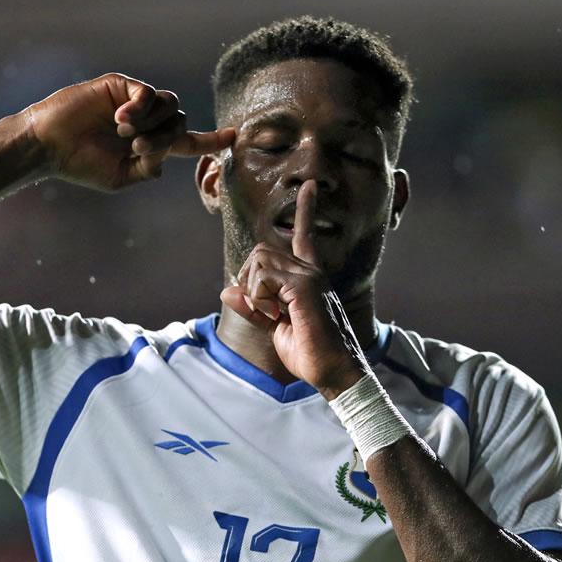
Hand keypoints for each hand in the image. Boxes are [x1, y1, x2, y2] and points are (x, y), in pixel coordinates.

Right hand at [22, 73, 234, 191]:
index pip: (188, 140)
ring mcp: (134, 102)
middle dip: (166, 139)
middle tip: (138, 149)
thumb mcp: (119, 178)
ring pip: (171, 106)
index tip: (233, 136)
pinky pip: (148, 93)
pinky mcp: (120, 85)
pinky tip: (121, 120)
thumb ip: (147, 169)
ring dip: (154, 124)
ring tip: (127, 135)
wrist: (49, 145)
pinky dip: (140, 108)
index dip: (211, 139)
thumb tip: (165, 159)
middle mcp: (146, 120)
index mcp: (149, 143)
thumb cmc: (80, 164)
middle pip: (181, 123)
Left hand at [219, 181, 369, 397]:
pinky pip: (264, 279)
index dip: (306, 210)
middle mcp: (312, 271)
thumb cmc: (310, 354)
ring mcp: (310, 277)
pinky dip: (259, 299)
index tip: (310, 187)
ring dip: (254, 291)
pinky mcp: (304, 288)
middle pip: (262, 252)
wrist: (335, 374)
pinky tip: (275, 315)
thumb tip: (227, 288)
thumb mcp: (274, 329)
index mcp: (309, 277)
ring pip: (260, 262)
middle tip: (261, 309)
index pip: (304, 235)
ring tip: (272, 315)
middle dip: (248, 279)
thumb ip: (253, 307)